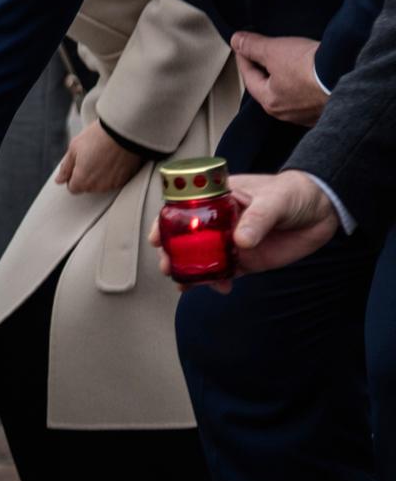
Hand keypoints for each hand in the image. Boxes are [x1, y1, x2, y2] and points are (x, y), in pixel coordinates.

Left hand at [55, 119, 144, 193]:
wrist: (122, 132)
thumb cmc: (97, 137)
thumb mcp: (74, 148)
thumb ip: (66, 167)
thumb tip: (59, 179)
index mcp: (82, 180)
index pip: (72, 188)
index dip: (72, 176)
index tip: (76, 165)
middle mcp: (97, 186)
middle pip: (87, 187)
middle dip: (85, 176)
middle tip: (90, 157)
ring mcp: (112, 184)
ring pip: (101, 185)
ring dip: (99, 176)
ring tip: (102, 157)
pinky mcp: (124, 180)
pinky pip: (114, 181)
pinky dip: (112, 174)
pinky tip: (112, 160)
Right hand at [147, 170, 338, 290]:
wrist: (323, 210)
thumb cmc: (294, 192)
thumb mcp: (275, 199)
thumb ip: (258, 218)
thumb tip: (240, 242)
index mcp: (218, 196)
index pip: (184, 207)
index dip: (166, 221)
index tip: (157, 237)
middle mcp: (221, 220)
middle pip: (189, 237)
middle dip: (174, 253)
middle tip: (168, 267)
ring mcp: (233, 240)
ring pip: (205, 258)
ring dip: (192, 272)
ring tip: (185, 285)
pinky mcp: (249, 259)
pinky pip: (228, 272)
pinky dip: (219, 281)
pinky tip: (220, 288)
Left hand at [231, 32, 325, 125]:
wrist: (350, 76)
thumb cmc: (311, 70)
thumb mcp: (274, 51)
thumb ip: (253, 46)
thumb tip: (236, 41)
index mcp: (270, 102)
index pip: (249, 76)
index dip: (244, 57)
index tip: (243, 45)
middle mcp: (288, 114)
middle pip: (269, 86)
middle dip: (265, 68)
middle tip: (265, 52)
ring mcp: (310, 114)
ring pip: (290, 92)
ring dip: (287, 76)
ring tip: (291, 61)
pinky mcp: (328, 109)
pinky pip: (311, 95)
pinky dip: (307, 83)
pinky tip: (312, 74)